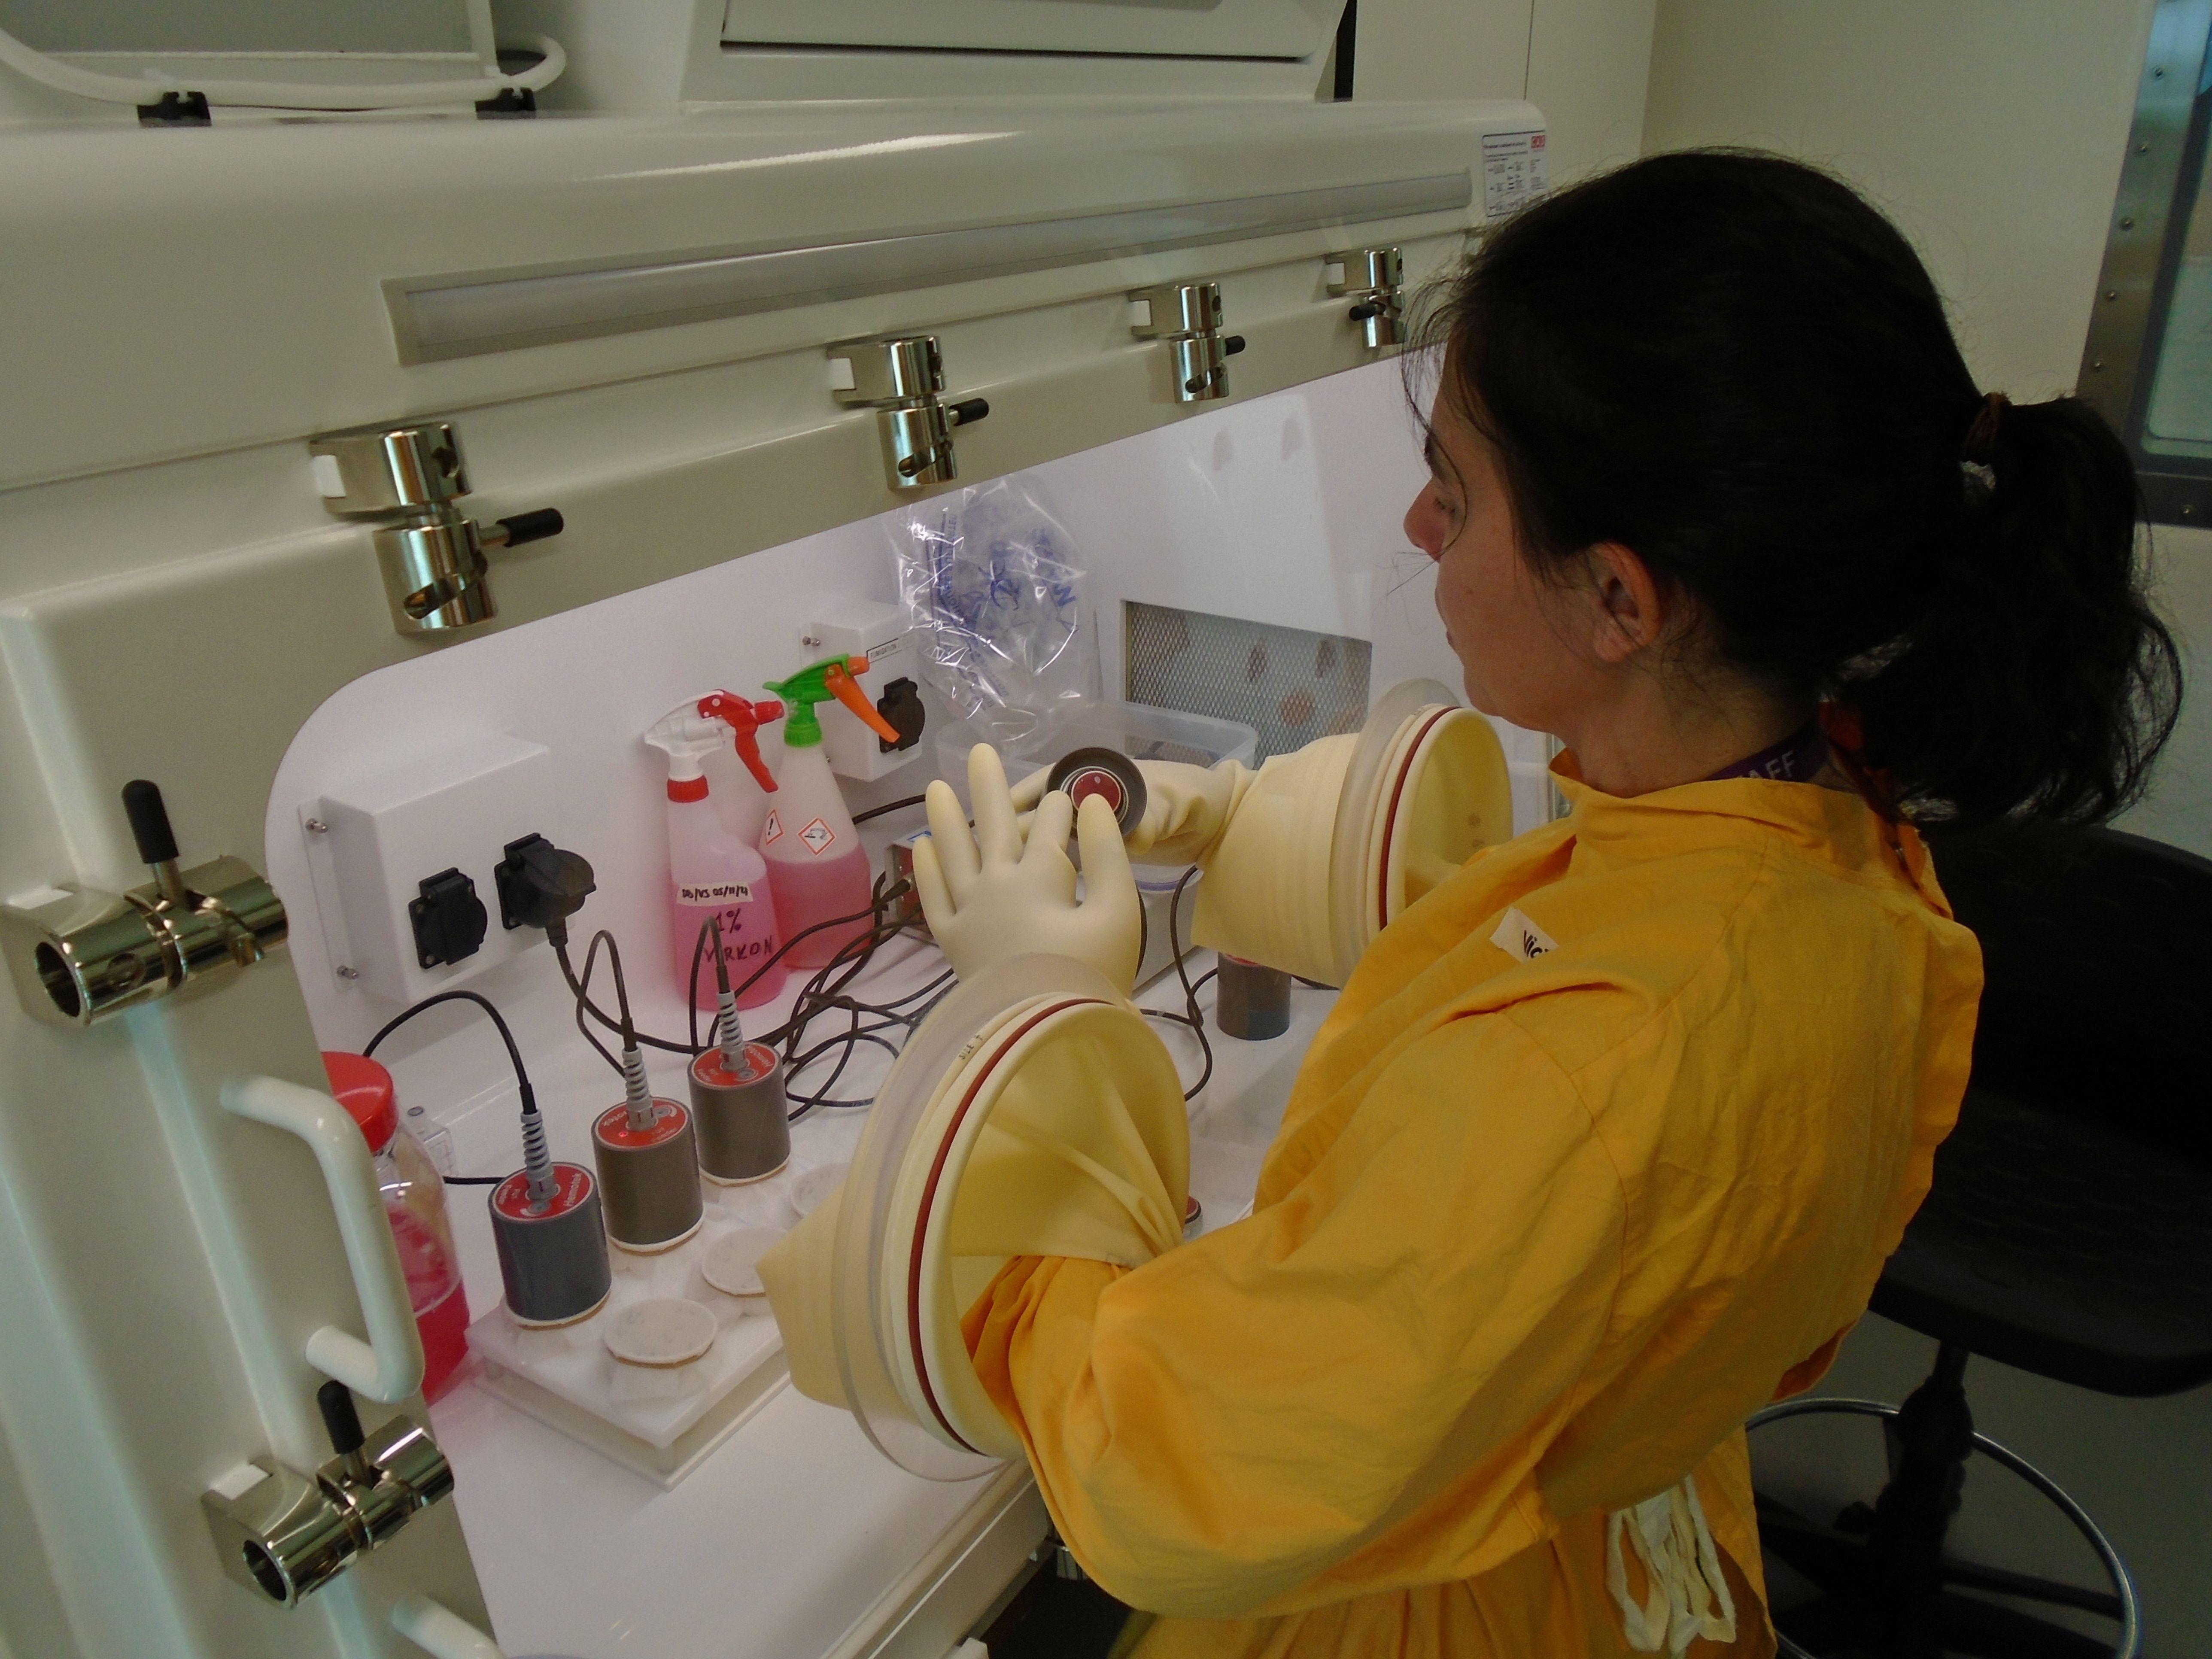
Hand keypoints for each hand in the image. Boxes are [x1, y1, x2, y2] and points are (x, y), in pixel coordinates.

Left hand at [914, 745, 1143, 992]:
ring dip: (946, 816)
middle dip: (990, 785)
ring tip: (936, 784)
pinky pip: (933, 897)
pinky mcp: (952, 942)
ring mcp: (968, 911)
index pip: (1053, 825)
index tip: (1071, 798)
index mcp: (1040, 875)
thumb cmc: (1091, 975)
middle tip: (980, 750)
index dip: (1064, 807)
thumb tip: (1093, 802)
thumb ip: (1109, 854)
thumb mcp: (1117, 913)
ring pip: (953, 851)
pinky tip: (922, 846)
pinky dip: (926, 869)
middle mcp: (996, 883)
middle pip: (994, 823)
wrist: (1047, 1036)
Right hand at [1009, 757, 1244, 864]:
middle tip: (993, 870)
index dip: (1019, 807)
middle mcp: (1083, 795)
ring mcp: (1090, 823)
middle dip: (1013, 836)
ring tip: (999, 887)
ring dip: (1026, 856)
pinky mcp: (1099, 847)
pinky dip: (1048, 870)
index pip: (1043, 786)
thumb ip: (1153, 817)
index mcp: (1096, 774)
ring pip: (1045, 837)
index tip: (998, 833)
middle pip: (1036, 813)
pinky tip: (1031, 896)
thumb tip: (1133, 835)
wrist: (1220, 821)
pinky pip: (1065, 855)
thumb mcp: (1175, 803)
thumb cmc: (1194, 799)